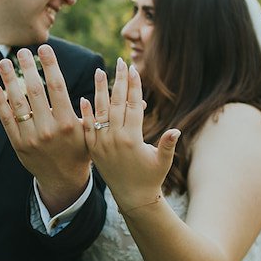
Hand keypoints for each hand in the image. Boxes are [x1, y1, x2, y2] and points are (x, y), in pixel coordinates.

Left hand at [0, 45, 89, 211]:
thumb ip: (88, 106)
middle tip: (22, 51)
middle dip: (27, 68)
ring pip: (18, 104)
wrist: (64, 181)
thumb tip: (98, 75)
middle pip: (35, 91)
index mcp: (68, 122)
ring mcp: (31, 138)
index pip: (57, 87)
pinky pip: (6, 120)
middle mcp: (49, 129)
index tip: (44, 48)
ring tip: (4, 62)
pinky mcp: (18, 145)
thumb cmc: (79, 149)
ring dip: (9, 81)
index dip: (50, 65)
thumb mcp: (89, 129)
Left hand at [81, 58, 179, 208]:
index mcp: (132, 139)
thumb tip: (176, 131)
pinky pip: (87, 128)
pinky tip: (84, 98)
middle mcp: (114, 139)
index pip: (133, 106)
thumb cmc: (152, 178)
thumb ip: (168, 145)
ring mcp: (101, 144)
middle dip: (119, 81)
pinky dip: (85, 113)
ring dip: (99, 90)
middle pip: (117, 103)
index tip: (132, 69)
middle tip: (119, 62)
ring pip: (100, 112)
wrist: (132, 199)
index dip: (134, 87)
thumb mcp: (163, 161)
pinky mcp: (93, 149)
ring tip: (99, 71)